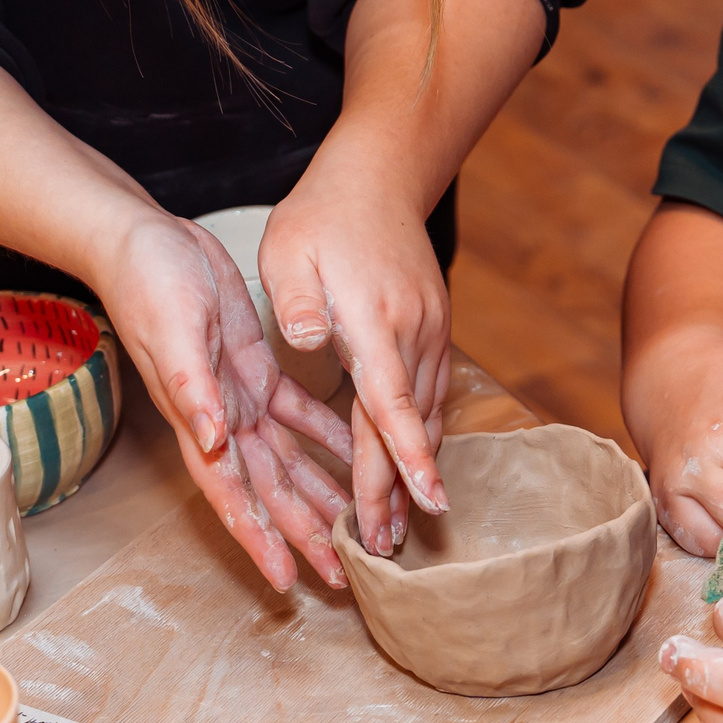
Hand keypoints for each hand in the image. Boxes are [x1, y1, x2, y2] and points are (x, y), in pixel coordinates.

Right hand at [93, 212, 356, 591]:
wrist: (145, 241)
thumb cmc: (148, 284)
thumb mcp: (172, 331)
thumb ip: (191, 387)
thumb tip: (210, 439)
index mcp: (198, 420)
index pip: (233, 494)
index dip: (260, 539)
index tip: (288, 580)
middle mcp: (221, 420)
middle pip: (270, 491)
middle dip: (304, 533)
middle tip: (345, 572)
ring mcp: (240, 397)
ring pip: (289, 459)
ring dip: (322, 493)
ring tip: (360, 526)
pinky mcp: (257, 369)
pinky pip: (299, 412)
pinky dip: (327, 434)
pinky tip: (358, 449)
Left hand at [257, 162, 451, 556]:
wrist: (381, 176)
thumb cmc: (323, 216)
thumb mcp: (290, 252)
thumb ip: (296, 300)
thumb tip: (301, 340)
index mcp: (374, 324)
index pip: (394, 403)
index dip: (407, 458)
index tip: (426, 504)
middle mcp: (412, 334)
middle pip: (410, 425)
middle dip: (400, 490)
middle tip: (383, 546)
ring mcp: (430, 332)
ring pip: (427, 414)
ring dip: (413, 469)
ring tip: (397, 522)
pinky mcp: (432, 329)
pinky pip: (431, 394)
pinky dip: (420, 434)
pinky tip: (410, 462)